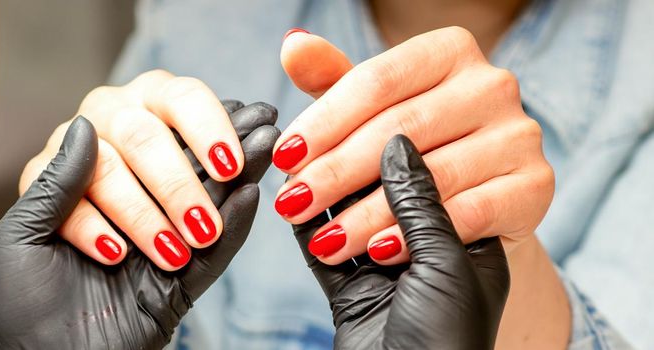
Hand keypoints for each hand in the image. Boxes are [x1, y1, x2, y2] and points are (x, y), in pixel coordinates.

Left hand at [0, 117, 265, 348]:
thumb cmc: (14, 307)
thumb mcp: (21, 236)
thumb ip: (57, 181)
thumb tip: (87, 125)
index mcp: (82, 191)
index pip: (123, 149)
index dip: (155, 142)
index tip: (169, 136)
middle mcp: (124, 211)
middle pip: (172, 170)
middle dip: (201, 158)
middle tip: (248, 128)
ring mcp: (155, 249)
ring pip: (200, 204)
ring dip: (235, 172)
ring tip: (265, 140)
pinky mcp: (174, 289)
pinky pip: (210, 258)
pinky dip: (233, 225)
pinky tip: (250, 194)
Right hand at [20, 71, 277, 269]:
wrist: (80, 331)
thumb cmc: (148, 273)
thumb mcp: (194, 241)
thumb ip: (224, 194)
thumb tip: (262, 148)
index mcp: (157, 111)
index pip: (184, 98)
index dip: (211, 128)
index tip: (233, 167)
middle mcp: (111, 117)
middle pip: (143, 134)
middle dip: (178, 185)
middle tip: (203, 230)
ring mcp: (67, 147)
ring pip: (105, 164)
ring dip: (142, 214)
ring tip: (170, 253)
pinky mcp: (31, 181)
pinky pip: (58, 193)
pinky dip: (92, 227)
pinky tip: (115, 253)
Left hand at [275, 27, 553, 265]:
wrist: (478, 202)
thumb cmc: (412, 145)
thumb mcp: (370, 110)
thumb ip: (332, 79)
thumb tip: (293, 45)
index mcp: (450, 50)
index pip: (375, 82)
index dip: (323, 121)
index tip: (283, 157)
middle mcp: (493, 83)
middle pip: (398, 128)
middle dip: (336, 172)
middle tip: (292, 204)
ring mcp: (520, 133)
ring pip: (429, 176)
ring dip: (368, 214)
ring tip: (326, 239)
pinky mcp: (536, 184)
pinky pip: (468, 212)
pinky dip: (417, 235)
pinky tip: (377, 253)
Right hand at [292, 135, 509, 348]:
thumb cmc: (448, 343)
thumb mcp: (444, 263)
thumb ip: (419, 200)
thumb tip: (396, 138)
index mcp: (469, 238)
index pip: (433, 173)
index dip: (400, 141)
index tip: (371, 107)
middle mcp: (427, 249)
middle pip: (385, 190)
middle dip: (350, 161)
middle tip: (319, 128)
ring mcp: (386, 270)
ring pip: (348, 215)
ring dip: (322, 189)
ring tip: (296, 153)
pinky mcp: (350, 293)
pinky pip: (322, 249)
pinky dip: (306, 224)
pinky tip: (289, 194)